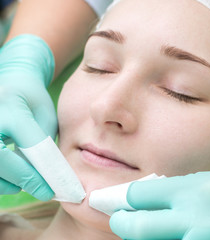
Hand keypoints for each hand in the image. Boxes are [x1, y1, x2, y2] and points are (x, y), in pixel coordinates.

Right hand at [0, 35, 55, 200]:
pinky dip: (0, 175)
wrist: (10, 81)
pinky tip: (11, 175)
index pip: (30, 148)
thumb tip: (48, 176)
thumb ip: (44, 143)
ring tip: (25, 181)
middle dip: (21, 180)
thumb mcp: (45, 116)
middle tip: (41, 189)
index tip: (52, 189)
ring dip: (6, 182)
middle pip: (1, 161)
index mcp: (12, 109)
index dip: (41, 173)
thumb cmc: (31, 100)